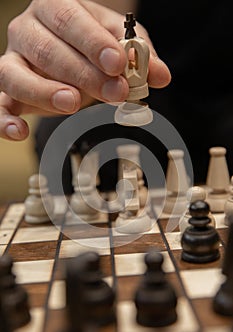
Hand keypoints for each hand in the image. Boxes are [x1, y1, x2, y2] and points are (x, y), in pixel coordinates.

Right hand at [0, 0, 170, 139]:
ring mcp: (12, 60)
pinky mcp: (7, 90)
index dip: (94, 42)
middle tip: (114, 92)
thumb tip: (162, 76)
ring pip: (16, 75)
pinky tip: (20, 132)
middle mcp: (27, 30)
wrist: (68, 53)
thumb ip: (140, 57)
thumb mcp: (118, 46)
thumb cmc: (92, 47)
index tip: (118, 63)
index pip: (71, 20)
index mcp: (54, 7)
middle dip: (83, 73)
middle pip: (48, 49)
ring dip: (45, 92)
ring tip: (73, 103)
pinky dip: (3, 120)